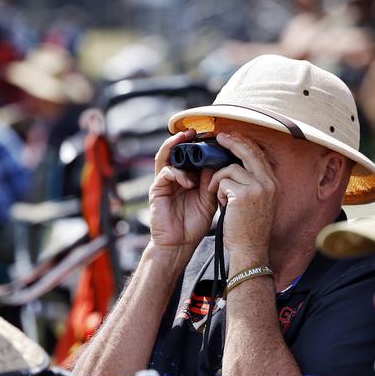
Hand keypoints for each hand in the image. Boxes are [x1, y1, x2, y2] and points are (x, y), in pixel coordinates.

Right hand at [147, 129, 218, 249]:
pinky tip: (188, 183)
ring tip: (186, 140)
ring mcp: (164, 183)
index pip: (191, 155)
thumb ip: (211, 180)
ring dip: (175, 146)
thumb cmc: (194, 224)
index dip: (198, 144)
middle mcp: (175, 177)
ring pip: (165, 156)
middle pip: (175, 151)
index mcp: (188, 177)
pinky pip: (165, 174)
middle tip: (194, 131)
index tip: (211, 135)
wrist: (180, 244)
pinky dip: (177, 174)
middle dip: (183, 139)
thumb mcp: (209, 198)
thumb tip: (217, 159)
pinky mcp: (157, 190)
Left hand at [205, 132, 277, 260]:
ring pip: (230, 168)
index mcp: (273, 183)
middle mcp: (269, 182)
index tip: (231, 138)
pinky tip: (221, 203)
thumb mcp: (257, 202)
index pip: (259, 154)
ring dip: (219, 180)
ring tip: (219, 196)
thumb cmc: (248, 229)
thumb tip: (235, 165)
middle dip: (232, 141)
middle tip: (219, 137)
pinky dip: (217, 191)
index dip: (244, 143)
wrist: (250, 249)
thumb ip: (251, 183)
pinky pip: (223, 181)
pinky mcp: (243, 194)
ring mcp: (257, 187)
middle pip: (249, 151)